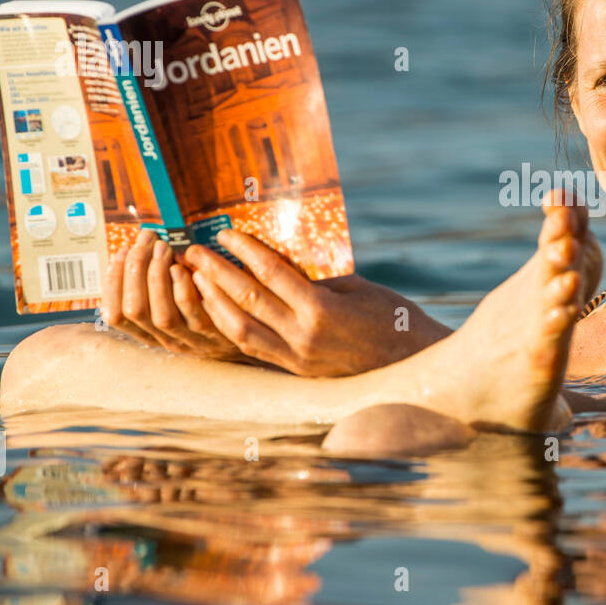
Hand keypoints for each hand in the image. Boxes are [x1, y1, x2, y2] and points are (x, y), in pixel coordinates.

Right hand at [100, 228, 247, 360]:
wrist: (258, 341)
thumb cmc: (215, 312)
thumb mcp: (180, 306)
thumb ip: (161, 285)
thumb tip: (142, 247)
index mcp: (153, 333)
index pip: (116, 314)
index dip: (113, 282)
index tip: (121, 251)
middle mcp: (167, 339)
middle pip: (135, 310)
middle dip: (134, 271)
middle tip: (144, 243)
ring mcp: (192, 340)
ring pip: (161, 314)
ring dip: (157, 277)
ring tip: (162, 250)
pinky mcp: (218, 334)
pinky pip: (195, 314)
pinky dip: (185, 289)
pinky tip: (185, 268)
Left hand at [183, 228, 451, 376]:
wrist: (411, 366)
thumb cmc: (393, 319)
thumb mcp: (358, 288)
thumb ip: (318, 280)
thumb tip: (282, 263)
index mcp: (322, 310)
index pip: (271, 274)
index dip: (244, 251)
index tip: (224, 233)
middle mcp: (304, 337)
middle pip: (248, 299)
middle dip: (216, 273)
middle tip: (194, 253)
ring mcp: (297, 358)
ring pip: (241, 330)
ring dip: (214, 303)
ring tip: (197, 280)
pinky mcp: (296, 371)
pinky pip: (253, 348)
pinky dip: (231, 327)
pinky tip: (218, 310)